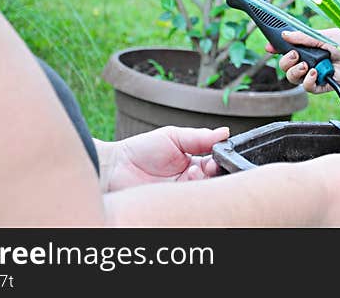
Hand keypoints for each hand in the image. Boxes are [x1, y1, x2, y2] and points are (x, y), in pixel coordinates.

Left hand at [101, 126, 229, 192]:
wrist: (115, 167)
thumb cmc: (140, 150)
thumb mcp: (173, 136)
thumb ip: (199, 136)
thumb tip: (224, 132)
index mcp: (193, 163)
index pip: (215, 165)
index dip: (219, 162)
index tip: (216, 157)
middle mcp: (189, 181)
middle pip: (212, 181)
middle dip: (214, 174)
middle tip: (208, 167)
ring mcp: (180, 195)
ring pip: (202, 193)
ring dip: (201, 182)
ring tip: (191, 173)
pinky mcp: (171, 207)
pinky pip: (188, 204)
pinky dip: (190, 194)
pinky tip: (185, 181)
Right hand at [265, 29, 339, 93]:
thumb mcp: (323, 37)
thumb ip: (304, 37)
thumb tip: (285, 35)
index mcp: (307, 48)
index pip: (286, 50)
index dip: (276, 49)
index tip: (270, 47)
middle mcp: (307, 62)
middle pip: (285, 66)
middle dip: (286, 61)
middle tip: (295, 55)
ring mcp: (313, 74)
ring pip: (292, 78)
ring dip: (296, 71)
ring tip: (307, 65)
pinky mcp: (320, 86)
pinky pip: (306, 87)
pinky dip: (308, 80)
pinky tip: (315, 73)